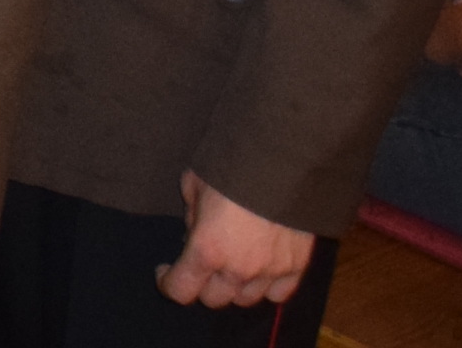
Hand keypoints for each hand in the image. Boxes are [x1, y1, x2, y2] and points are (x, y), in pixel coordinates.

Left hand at [160, 175, 315, 309]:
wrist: (281, 160)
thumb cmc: (230, 167)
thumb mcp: (193, 185)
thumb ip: (191, 216)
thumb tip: (193, 233)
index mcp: (207, 250)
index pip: (181, 290)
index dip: (168, 283)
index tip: (165, 271)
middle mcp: (238, 269)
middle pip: (214, 299)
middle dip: (201, 284)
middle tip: (200, 265)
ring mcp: (270, 271)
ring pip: (245, 299)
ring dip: (233, 287)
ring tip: (230, 267)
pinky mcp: (297, 267)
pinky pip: (278, 294)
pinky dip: (266, 288)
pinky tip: (260, 273)